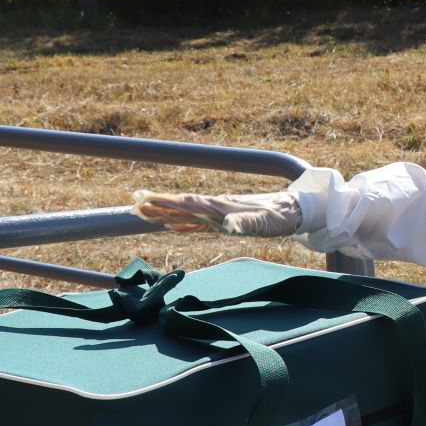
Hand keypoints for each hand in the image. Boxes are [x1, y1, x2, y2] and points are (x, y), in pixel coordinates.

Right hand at [131, 190, 302, 236]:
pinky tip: (171, 225)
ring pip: (185, 213)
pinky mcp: (223, 222)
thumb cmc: (278, 217)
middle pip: (181, 205)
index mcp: (221, 207)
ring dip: (164, 212)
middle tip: (132, 203)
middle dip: (157, 204)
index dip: (166, 202)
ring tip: (143, 211)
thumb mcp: (264, 222)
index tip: (145, 200)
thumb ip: (245, 223)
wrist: (292, 210)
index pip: (188, 203)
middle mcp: (216, 208)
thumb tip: (226, 225)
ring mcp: (218, 214)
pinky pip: (196, 223)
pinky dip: (181, 224)